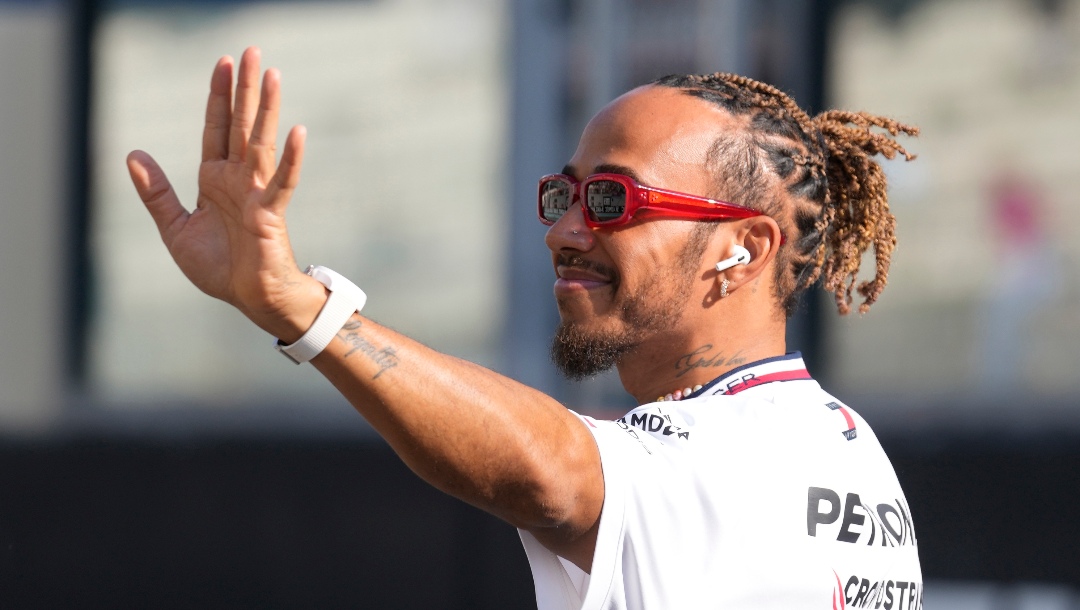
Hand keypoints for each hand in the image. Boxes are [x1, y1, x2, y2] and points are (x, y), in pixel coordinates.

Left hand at [127, 47, 321, 339]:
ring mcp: (256, 193)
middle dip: (244, 88)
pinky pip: (283, 182)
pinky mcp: (270, 214)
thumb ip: (156, 193)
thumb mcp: (176, 229)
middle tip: (251, 51)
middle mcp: (237, 179)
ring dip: (266, 109)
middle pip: (240, 124)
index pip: (216, 128)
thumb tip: (132, 154)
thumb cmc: (220, 267)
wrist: (250, 299)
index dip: (218, 96)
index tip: (223, 62)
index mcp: (214, 179)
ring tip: (272, 75)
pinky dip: (291, 159)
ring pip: (260, 142)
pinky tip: (298, 132)